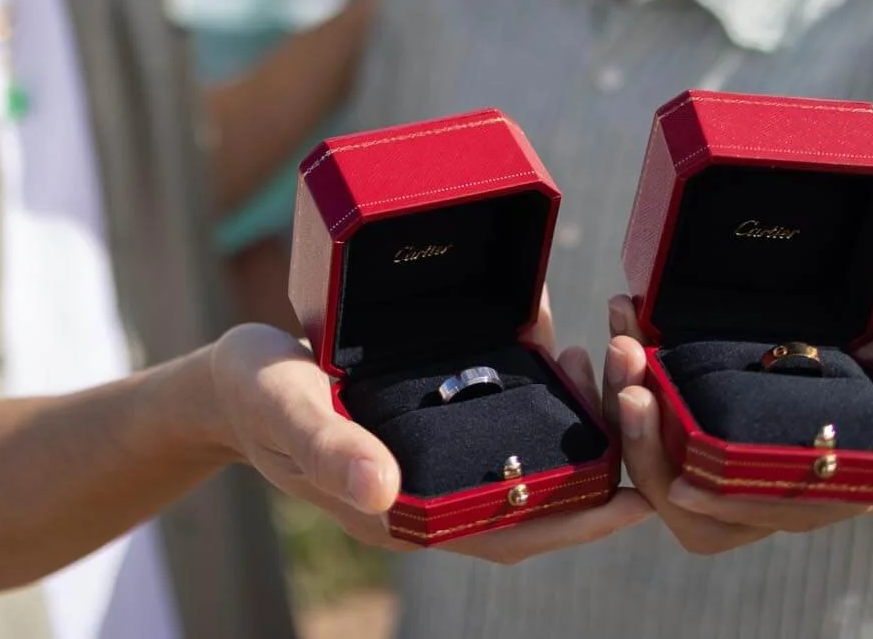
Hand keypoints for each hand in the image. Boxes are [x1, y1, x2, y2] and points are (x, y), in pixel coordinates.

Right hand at [208, 314, 650, 563]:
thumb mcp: (286, 409)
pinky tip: (561, 340)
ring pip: (531, 448)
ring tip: (606, 358)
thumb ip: (328, 447)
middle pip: (539, 491)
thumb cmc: (254, 395)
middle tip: (636, 394)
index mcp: (409, 510)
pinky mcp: (439, 409)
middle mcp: (438, 485)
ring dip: (577, 413)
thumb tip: (380, 492)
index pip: (512, 532)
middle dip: (597, 453)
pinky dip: (541, 379)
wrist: (231, 373)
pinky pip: (505, 405)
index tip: (641, 499)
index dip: (578, 522)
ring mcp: (442, 449)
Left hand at [605, 297, 872, 552]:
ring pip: (663, 451)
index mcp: (837, 475)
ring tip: (622, 340)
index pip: (773, 512)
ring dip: (629, 405)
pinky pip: (657, 398)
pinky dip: (634, 362)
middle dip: (652, 450)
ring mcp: (738, 429)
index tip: (681, 482)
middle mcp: (779, 465)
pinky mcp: (711, 389)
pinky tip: (626, 311)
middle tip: (631, 385)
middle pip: (699, 496)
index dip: (726, 505)